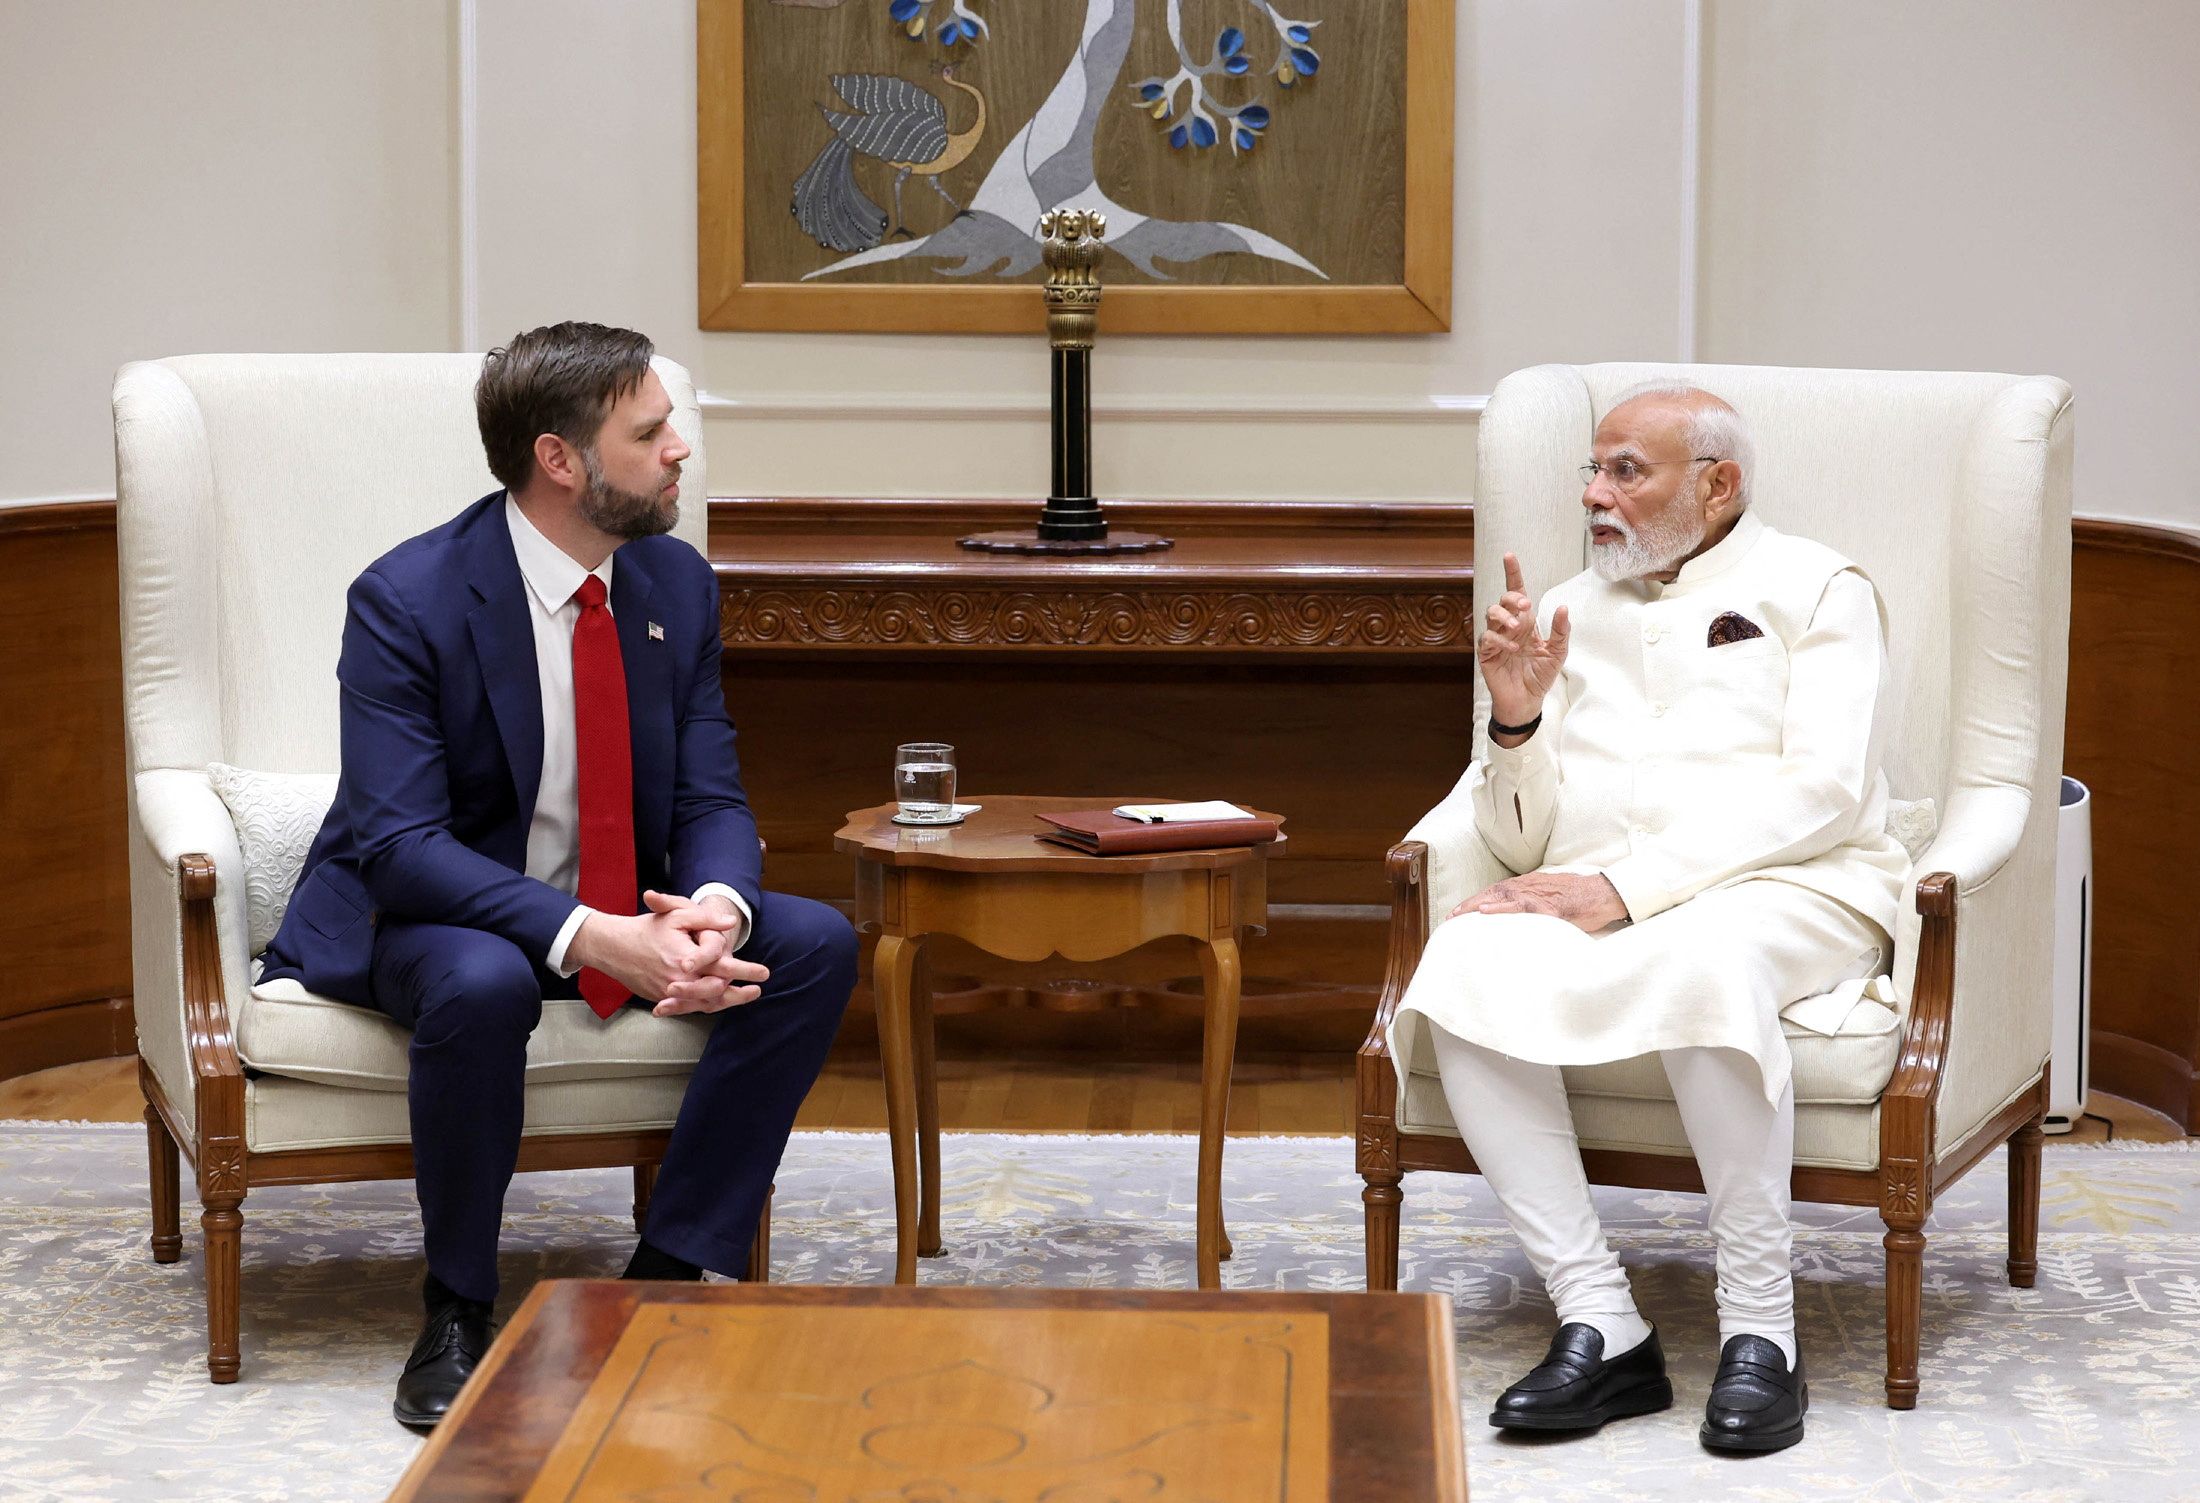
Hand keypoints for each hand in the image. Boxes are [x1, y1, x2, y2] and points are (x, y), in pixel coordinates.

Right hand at [567, 893, 767, 1013]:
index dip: (746, 971)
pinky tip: (717, 1002)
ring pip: (704, 1003)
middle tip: (757, 990)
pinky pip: (688, 1006)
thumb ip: (706, 918)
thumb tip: (730, 923)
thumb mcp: (678, 913)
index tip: (764, 973)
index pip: (723, 968)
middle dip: (739, 993)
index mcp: (686, 958)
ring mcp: (669, 992)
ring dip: (726, 1002)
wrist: (613, 946)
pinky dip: (705, 1005)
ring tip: (744, 998)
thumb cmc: (648, 927)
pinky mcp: (661, 998)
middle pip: (717, 992)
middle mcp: (679, 980)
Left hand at [1450, 872, 1626, 932]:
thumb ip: (1535, 905)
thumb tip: (1520, 919)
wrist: (1606, 894)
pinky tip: (1486, 913)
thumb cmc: (1581, 900)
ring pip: (1503, 896)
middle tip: (1450, 918)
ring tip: (1459, 915)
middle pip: (1494, 891)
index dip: (1477, 900)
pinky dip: (1502, 909)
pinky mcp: (1551, 906)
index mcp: (1531, 885)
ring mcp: (1541, 894)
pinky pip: (1523, 906)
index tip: (1458, 912)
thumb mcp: (1553, 899)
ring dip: (1478, 904)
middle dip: (1470, 904)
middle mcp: (1531, 885)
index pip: (1497, 891)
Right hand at [1478, 553, 1570, 727]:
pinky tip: (1513, 648)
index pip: (1517, 592)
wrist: (1527, 700)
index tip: (1509, 556)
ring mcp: (1496, 638)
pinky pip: (1488, 638)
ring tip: (1518, 627)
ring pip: (1491, 613)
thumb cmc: (1540, 675)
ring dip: (1504, 616)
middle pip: (1503, 599)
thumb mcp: (1557, 653)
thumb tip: (1563, 607)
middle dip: (1512, 597)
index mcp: (1526, 621)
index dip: (1512, 573)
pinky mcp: (1486, 652)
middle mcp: (1509, 625)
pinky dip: (1500, 640)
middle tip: (1525, 605)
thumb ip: (1561, 630)